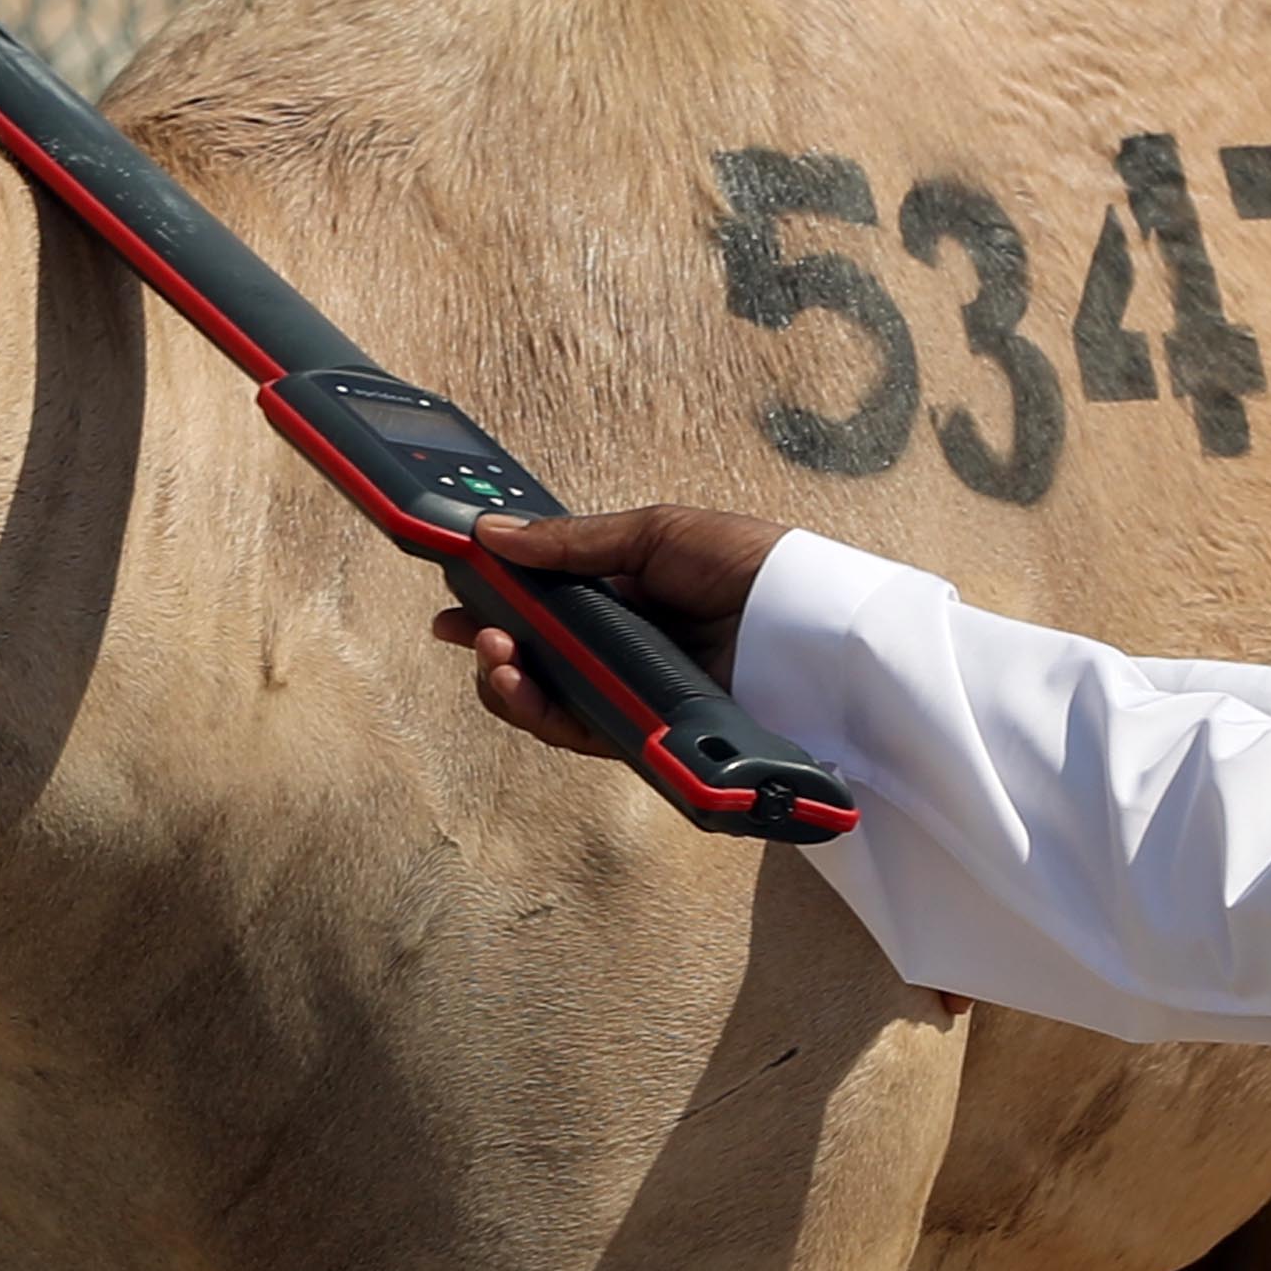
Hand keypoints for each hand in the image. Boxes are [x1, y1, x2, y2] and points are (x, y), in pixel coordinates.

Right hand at [431, 503, 788, 758]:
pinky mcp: (646, 736)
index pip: (547, 604)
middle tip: (468, 629)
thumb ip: (572, 544)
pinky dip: (540, 713)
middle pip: (537, 656)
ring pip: (547, 700)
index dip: (498, 600)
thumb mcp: (656, 534)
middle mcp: (627, 649)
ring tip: (496, 655)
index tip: (457, 591)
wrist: (814, 631)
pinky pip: (578, 733)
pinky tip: (520, 684)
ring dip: (506, 679)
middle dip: (491, 644)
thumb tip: (495, 534)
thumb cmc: (754, 568)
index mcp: (630, 595)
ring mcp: (634, 694)